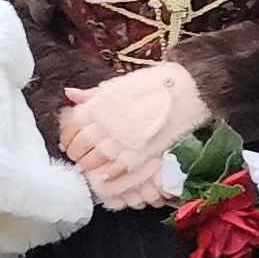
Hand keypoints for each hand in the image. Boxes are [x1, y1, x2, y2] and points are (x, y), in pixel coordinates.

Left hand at [58, 60, 208, 207]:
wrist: (192, 90)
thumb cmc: (158, 82)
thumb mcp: (122, 83)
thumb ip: (94, 94)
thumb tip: (70, 94)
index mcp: (99, 104)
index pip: (71, 126)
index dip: (67, 137)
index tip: (68, 142)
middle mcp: (105, 124)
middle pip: (79, 146)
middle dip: (76, 153)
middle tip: (78, 157)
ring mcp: (122, 141)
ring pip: (94, 161)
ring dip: (89, 166)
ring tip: (91, 166)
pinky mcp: (139, 154)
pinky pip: (115, 170)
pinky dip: (107, 175)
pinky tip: (105, 176)